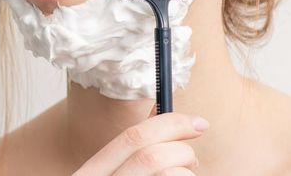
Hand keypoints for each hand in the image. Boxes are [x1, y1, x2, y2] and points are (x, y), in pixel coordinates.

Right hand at [72, 104, 209, 175]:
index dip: (171, 124)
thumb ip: (134, 152)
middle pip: (149, 155)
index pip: (131, 137)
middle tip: (194, 160)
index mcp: (90, 174)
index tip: (199, 123)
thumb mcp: (115, 173)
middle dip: (182, 150)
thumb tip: (173, 120)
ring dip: (186, 173)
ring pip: (165, 175)